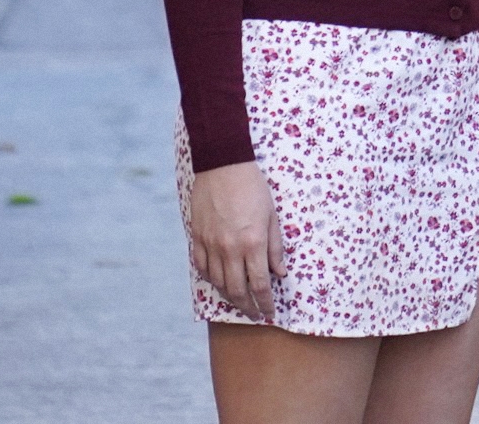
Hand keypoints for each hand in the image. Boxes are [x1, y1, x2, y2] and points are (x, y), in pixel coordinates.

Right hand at [185, 160, 281, 318]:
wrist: (222, 165)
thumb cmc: (252, 187)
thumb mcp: (272, 215)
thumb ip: (275, 247)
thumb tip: (280, 273)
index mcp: (253, 242)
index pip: (260, 284)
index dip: (266, 303)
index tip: (270, 313)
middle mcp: (231, 248)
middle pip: (238, 290)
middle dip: (248, 307)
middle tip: (255, 314)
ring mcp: (211, 244)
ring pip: (218, 283)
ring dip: (230, 297)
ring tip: (239, 301)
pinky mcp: (197, 237)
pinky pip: (202, 267)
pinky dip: (211, 279)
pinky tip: (219, 281)